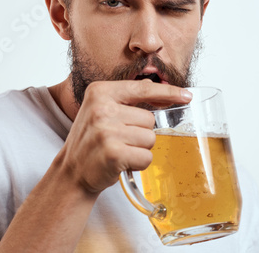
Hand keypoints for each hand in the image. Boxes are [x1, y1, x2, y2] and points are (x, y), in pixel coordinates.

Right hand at [58, 80, 191, 193]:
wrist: (71, 172)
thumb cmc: (91, 141)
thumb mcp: (100, 110)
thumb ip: (125, 98)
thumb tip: (154, 86)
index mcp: (100, 92)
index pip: (143, 88)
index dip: (168, 92)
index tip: (187, 96)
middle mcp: (101, 108)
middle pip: (150, 119)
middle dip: (141, 133)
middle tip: (120, 140)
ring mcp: (106, 131)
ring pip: (150, 139)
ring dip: (140, 149)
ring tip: (119, 151)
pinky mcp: (113, 153)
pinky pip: (146, 157)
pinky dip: (138, 163)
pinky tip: (121, 163)